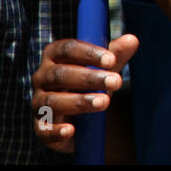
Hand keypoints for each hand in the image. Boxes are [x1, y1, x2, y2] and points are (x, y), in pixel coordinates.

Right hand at [31, 35, 137, 152]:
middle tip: (115, 81)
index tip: (112, 60)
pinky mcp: (41, 127)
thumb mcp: (106, 68)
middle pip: (61, 74)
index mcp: (55, 56)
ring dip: (80, 101)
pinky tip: (71, 130)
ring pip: (53, 101)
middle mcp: (42, 77)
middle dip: (89, 78)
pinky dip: (55, 130)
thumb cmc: (92, 82)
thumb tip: (131, 40)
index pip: (68, 49)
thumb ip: (117, 54)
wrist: (84, 115)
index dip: (89, 53)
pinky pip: (43, 129)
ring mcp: (39, 102)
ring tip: (105, 102)